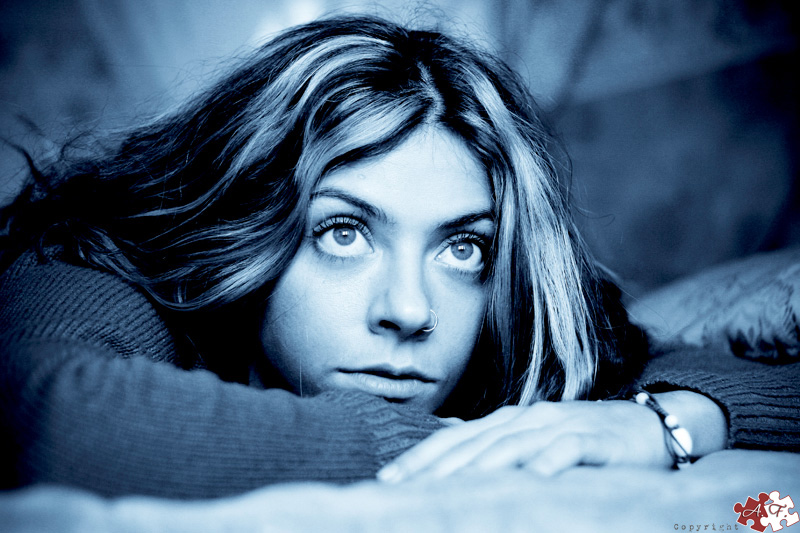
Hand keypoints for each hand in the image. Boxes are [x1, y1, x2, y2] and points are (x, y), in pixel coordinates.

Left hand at [377, 400, 671, 481]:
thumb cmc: (583, 440)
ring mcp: (561, 426)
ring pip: (514, 444)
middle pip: (475, 442)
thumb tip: (452, 463)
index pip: (455, 439)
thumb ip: (497, 451)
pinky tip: (535, 477)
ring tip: (451, 487)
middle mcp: (529, 419)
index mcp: (509, 421)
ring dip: (481, 465)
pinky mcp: (595, 439)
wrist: (647, 428)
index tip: (388, 480)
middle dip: (437, 466)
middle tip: (404, 489)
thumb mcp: (534, 444)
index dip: (421, 457)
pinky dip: (551, 460)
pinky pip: (570, 449)